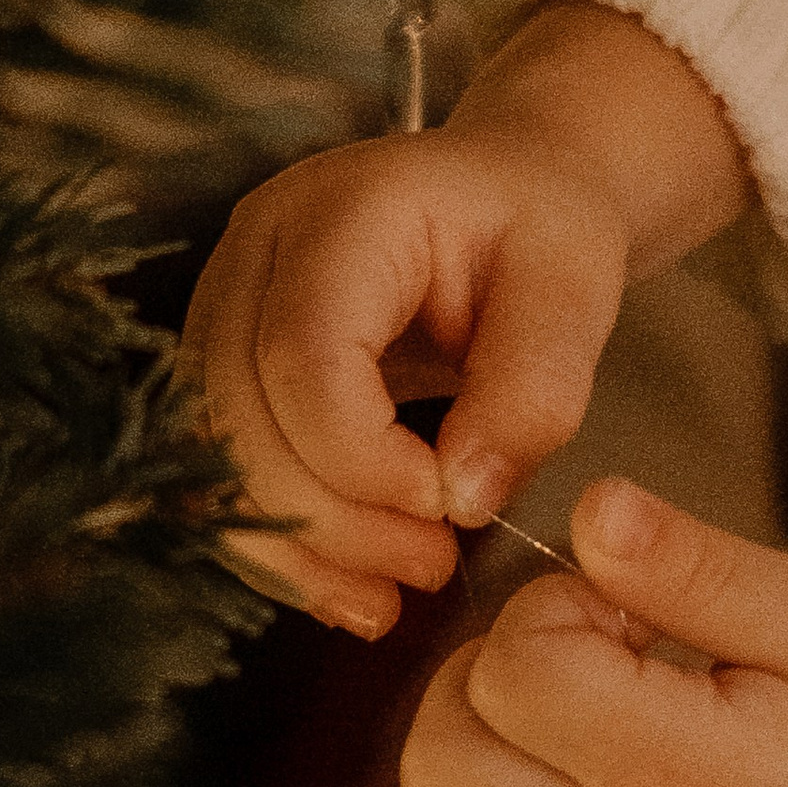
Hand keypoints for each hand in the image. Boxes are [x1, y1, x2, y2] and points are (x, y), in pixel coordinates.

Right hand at [181, 5, 747, 633]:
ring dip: (297, 546)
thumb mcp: (573, 291)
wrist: (504, 191)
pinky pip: (221, 472)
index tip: (448, 509)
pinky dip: (280, 543)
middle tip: (434, 565)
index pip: (301, 355)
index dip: (360, 458)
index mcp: (338, 212)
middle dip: (330, 518)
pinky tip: (350, 586)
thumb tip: (463, 498)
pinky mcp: (222, 363)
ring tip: (393, 595)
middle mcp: (254, 252)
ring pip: (213, 457)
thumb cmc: (540, 227)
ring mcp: (221, 305)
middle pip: (237, 415)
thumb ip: (532, 391)